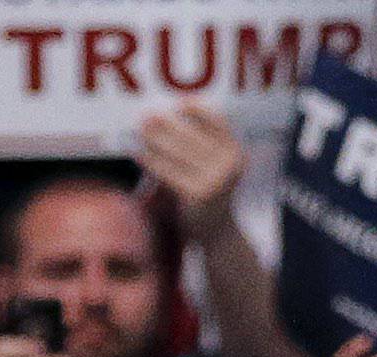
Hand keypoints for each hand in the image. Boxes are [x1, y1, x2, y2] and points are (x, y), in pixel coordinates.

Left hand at [139, 105, 243, 243]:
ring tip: (140, 130)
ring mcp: (214, 181)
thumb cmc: (211, 192)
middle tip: (147, 117)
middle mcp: (229, 165)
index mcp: (236, 154)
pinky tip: (139, 153)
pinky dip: (151, 160)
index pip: (218, 123)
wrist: (218, 233)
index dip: (198, 111)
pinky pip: (168, 171)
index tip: (179, 105)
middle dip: (167, 125)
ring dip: (155, 139)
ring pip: (178, 151)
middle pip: (192, 136)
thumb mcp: (217, 167)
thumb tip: (163, 120)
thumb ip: (202, 145)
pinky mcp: (197, 194)